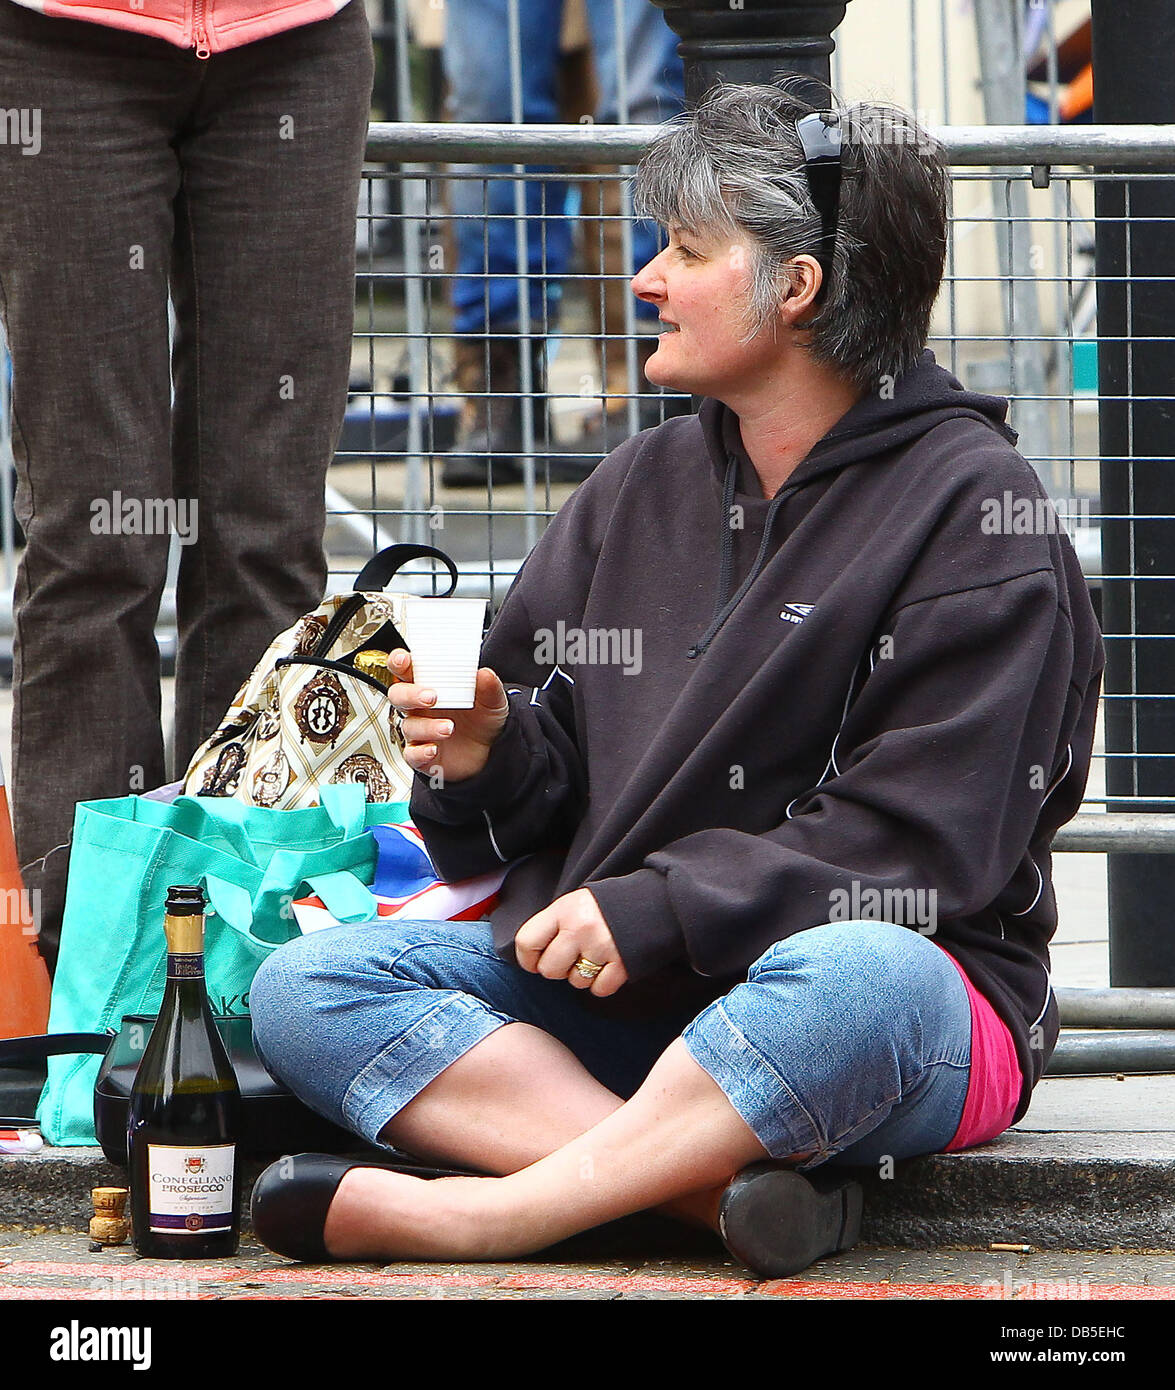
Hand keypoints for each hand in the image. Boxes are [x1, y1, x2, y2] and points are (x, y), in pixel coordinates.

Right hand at [387, 648, 509, 783]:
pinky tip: (433, 749)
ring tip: (449, 727)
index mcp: (431, 686)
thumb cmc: (483, 720)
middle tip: (431, 696)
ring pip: (409, 726)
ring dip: (427, 726)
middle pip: (398, 696)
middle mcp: (421, 708)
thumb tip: (484, 674)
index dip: (399, 662)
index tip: (404, 659)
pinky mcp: (423, 756)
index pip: (406, 670)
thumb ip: (489, 688)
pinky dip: (420, 752)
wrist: (492, 752)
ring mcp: (420, 732)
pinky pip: (412, 755)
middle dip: (410, 694)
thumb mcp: (493, 701)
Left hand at [513, 889, 628, 997]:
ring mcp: (602, 946)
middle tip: (570, 957)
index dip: (527, 958)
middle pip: (549, 969)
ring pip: (575, 981)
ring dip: (582, 975)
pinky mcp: (622, 963)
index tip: (534, 961)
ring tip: (593, 956)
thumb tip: (532, 956)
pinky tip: (607, 966)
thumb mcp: (573, 903)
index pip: (527, 942)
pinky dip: (602, 983)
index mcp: (563, 910)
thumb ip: (553, 925)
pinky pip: (599, 989)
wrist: (652, 900)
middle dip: (557, 968)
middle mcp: (580, 928)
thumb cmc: (605, 905)